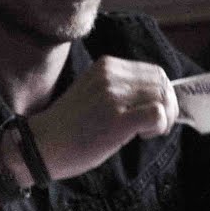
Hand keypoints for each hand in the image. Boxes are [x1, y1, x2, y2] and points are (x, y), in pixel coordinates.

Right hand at [29, 55, 178, 179]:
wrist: (41, 145)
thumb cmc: (68, 126)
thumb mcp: (93, 92)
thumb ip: (120, 88)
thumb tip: (157, 97)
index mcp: (105, 66)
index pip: (153, 71)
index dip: (161, 93)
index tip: (155, 112)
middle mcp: (110, 75)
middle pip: (161, 83)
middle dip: (168, 106)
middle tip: (155, 127)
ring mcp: (113, 96)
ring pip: (162, 97)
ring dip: (164, 118)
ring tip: (145, 132)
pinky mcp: (117, 119)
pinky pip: (157, 114)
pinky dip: (158, 126)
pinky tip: (141, 136)